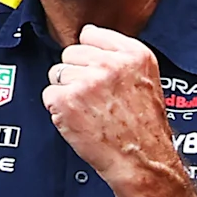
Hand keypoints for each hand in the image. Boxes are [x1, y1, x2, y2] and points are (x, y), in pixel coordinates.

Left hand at [42, 25, 178, 193]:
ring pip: (57, 73)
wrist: (143, 161)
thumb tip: (89, 43)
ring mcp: (87, 81)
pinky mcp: (67, 100)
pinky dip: (58, 110)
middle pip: (71, 53)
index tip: (95, 70)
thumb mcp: (148, 81)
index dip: (90, 56)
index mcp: (134, 55)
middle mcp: (110, 64)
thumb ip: (120, 59)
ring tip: (90, 110)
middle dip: (77, 73)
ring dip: (67, 92)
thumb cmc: (146, 130)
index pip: (90, 35)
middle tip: (95, 98)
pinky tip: (80, 120)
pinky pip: (49, 94)